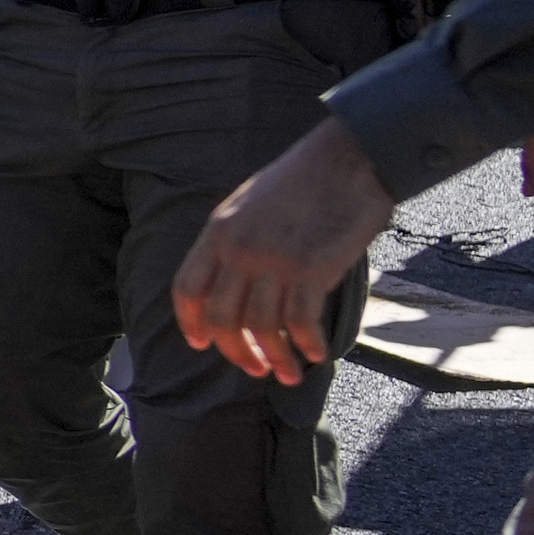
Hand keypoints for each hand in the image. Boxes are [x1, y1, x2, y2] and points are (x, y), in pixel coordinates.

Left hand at [176, 117, 400, 386]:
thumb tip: (235, 284)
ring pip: (262, 328)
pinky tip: (316, 354)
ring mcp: (273, 261)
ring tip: (288, 374)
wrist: (347, 159)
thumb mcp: (248, 205)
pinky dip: (307, 344)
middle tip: (253, 369)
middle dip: (235, 351)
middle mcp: (238, 250)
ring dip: (275, 358)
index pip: (187, 288)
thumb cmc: (304, 181)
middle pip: (222, 317)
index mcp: (217, 232)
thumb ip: (235, 241)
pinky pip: (301, 322)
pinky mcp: (311, 270)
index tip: (201, 344)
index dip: (191, 322)